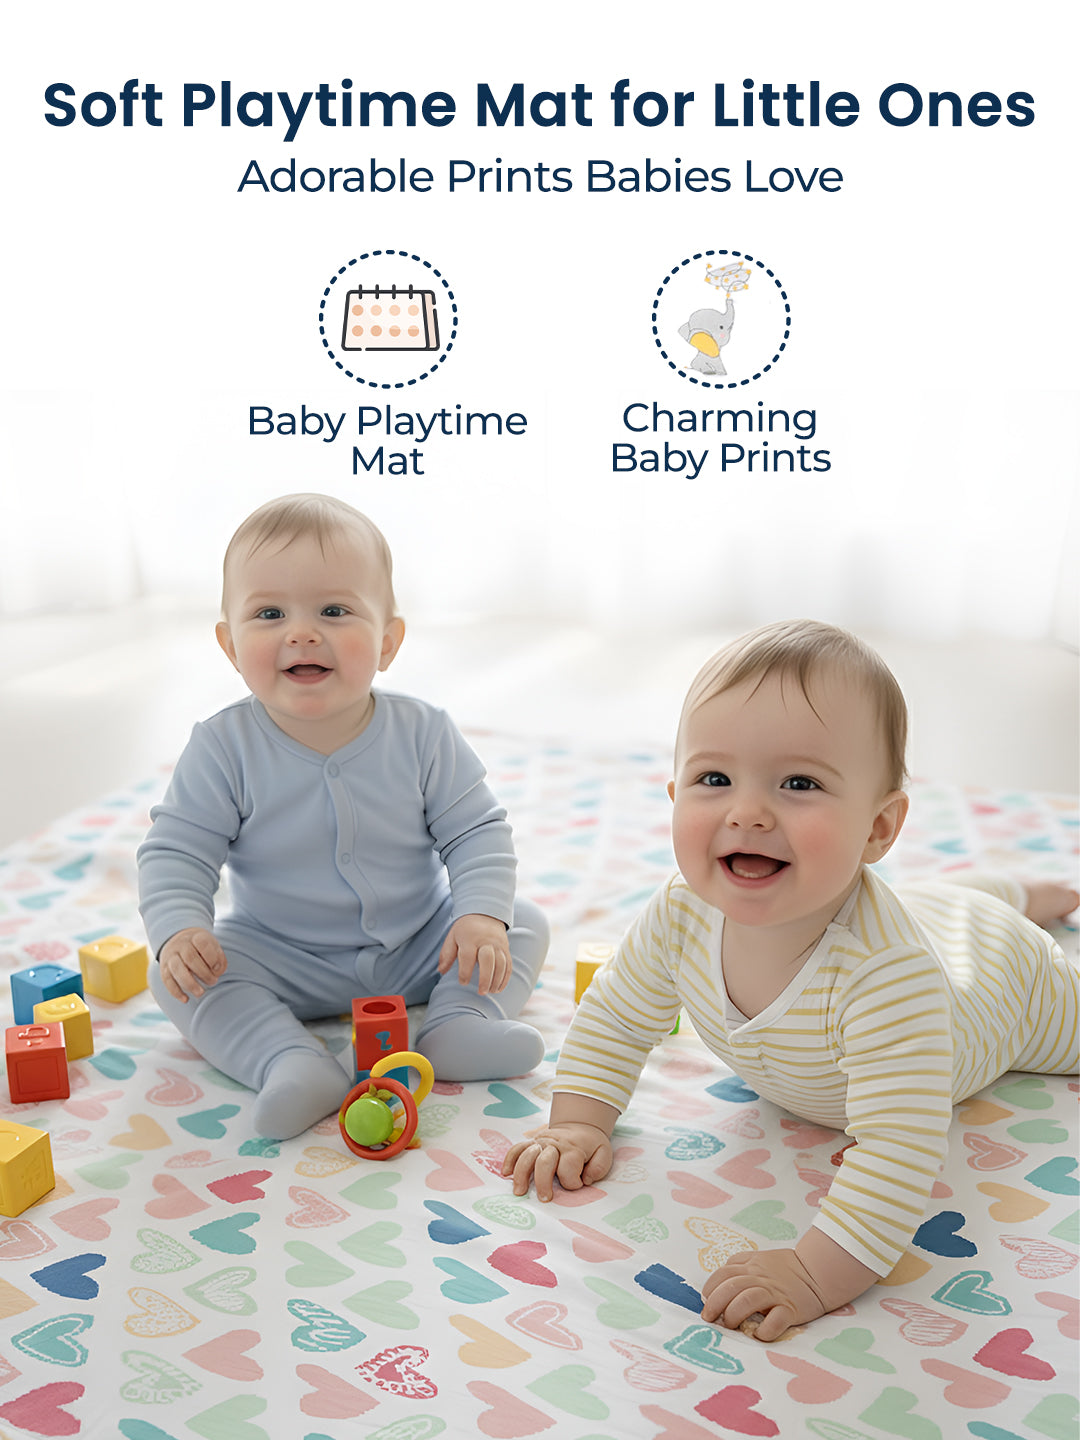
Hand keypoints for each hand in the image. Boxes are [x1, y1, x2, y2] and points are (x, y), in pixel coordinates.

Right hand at [158, 927, 227, 1002]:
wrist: (179, 940)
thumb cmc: (201, 947)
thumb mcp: (213, 946)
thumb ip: (219, 958)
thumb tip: (218, 972)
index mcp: (196, 937)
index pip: (202, 943)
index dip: (212, 957)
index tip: (217, 968)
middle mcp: (181, 945)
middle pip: (190, 958)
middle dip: (204, 973)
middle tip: (213, 982)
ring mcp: (170, 957)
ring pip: (177, 969)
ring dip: (190, 984)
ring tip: (201, 993)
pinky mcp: (164, 969)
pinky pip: (167, 981)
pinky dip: (176, 992)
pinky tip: (186, 999)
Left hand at [438, 914, 511, 994]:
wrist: (485, 913)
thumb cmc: (466, 929)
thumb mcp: (452, 937)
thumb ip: (447, 954)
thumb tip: (441, 971)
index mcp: (470, 938)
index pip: (468, 956)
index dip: (465, 971)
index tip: (463, 982)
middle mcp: (486, 941)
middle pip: (488, 960)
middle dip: (486, 978)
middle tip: (481, 992)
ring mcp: (498, 945)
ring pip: (501, 964)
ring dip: (497, 980)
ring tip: (490, 992)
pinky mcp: (506, 949)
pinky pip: (508, 964)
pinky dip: (505, 978)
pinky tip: (498, 988)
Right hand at [502, 1122, 613, 1201]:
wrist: (580, 1123)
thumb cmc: (591, 1144)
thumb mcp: (604, 1153)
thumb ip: (599, 1168)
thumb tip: (586, 1180)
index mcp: (573, 1148)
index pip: (568, 1170)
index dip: (573, 1183)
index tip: (579, 1184)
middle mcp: (554, 1144)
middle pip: (544, 1162)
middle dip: (543, 1182)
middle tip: (544, 1199)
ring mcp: (540, 1141)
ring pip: (526, 1156)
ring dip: (521, 1174)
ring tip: (520, 1191)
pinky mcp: (531, 1141)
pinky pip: (517, 1149)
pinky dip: (509, 1159)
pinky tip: (506, 1173)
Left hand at [701, 1231, 878, 1340]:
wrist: (817, 1271)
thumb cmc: (785, 1268)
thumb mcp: (759, 1258)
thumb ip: (739, 1264)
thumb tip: (718, 1281)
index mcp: (750, 1265)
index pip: (722, 1274)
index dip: (710, 1289)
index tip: (706, 1302)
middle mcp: (760, 1278)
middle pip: (730, 1288)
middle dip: (715, 1304)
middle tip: (710, 1319)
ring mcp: (775, 1293)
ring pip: (747, 1301)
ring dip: (734, 1315)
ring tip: (731, 1325)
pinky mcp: (791, 1309)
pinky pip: (775, 1321)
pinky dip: (764, 1330)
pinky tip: (758, 1335)